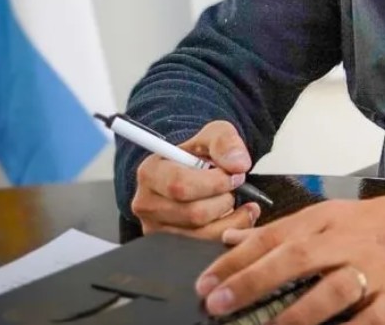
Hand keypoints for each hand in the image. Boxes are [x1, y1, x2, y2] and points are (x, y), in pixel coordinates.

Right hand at [130, 120, 260, 238]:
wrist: (195, 171)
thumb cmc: (200, 154)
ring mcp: (156, 229)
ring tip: (235, 201)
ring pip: (202, 235)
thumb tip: (238, 164)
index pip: (181, 186)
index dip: (215, 183)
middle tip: (233, 187)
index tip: (234, 175)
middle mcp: (146, 204)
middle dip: (224, 200)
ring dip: (229, 218)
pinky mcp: (170, 246)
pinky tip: (236, 217)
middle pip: (194, 214)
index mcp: (150, 172)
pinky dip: (229, 232)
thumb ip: (226, 142)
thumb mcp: (215, 134)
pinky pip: (205, 248)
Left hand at [195, 194, 384, 323]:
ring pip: (330, 290)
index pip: (275, 236)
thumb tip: (230, 240)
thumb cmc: (378, 226)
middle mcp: (346, 241)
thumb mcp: (331, 215)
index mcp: (326, 220)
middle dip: (253, 281)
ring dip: (295, 313)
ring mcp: (373, 271)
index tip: (205, 282)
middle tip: (218, 302)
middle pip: (296, 258)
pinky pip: (369, 321)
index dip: (237, 260)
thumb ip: (283, 230)